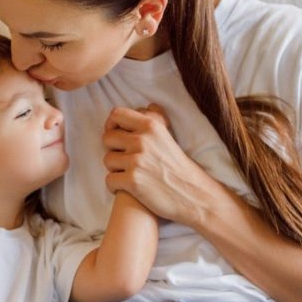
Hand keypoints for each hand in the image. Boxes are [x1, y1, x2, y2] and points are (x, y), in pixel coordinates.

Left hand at [102, 103, 212, 223]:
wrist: (194, 195)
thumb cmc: (180, 168)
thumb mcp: (170, 138)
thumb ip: (156, 121)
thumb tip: (149, 105)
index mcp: (151, 126)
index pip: (116, 115)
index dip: (111, 124)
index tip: (115, 134)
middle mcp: (142, 141)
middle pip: (107, 138)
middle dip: (112, 149)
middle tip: (123, 159)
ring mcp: (136, 161)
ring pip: (107, 160)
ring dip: (114, 169)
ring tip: (127, 174)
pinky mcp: (133, 181)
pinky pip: (109, 180)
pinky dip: (115, 186)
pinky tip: (125, 188)